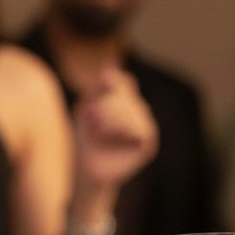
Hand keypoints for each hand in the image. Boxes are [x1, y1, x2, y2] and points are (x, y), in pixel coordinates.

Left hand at [73, 68, 158, 188]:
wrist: (86, 168)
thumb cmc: (85, 138)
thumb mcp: (86, 107)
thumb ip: (98, 87)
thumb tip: (111, 66)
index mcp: (127, 102)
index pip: (125, 82)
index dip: (109, 87)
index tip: (90, 104)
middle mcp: (140, 112)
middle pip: (128, 95)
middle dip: (105, 106)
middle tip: (90, 121)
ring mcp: (146, 127)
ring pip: (136, 109)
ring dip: (110, 119)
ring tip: (97, 131)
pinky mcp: (149, 144)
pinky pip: (141, 128)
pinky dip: (122, 130)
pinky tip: (110, 138)